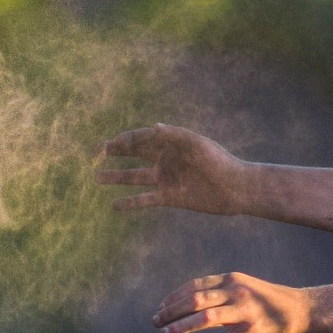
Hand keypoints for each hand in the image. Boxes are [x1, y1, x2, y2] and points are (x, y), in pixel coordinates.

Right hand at [96, 124, 248, 214]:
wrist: (235, 189)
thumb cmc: (219, 161)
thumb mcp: (197, 144)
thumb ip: (175, 136)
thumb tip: (154, 127)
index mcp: (171, 144)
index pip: (141, 138)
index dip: (124, 140)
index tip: (108, 145)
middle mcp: (165, 160)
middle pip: (135, 155)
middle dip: (116, 153)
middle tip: (97, 153)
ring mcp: (166, 179)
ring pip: (135, 178)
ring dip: (116, 177)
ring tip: (97, 178)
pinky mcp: (170, 198)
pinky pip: (145, 200)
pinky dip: (130, 202)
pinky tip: (114, 205)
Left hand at [154, 272, 314, 332]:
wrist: (304, 310)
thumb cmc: (270, 301)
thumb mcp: (244, 288)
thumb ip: (221, 293)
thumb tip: (192, 303)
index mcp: (231, 279)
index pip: (194, 286)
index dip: (173, 298)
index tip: (159, 308)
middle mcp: (236, 292)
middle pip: (194, 300)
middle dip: (171, 311)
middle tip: (156, 323)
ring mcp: (245, 311)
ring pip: (205, 318)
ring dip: (181, 327)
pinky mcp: (254, 332)